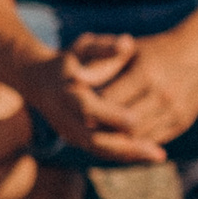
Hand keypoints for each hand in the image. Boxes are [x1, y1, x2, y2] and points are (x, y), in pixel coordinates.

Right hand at [15, 37, 149, 161]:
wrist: (38, 80)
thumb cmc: (68, 59)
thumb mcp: (83, 48)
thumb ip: (104, 47)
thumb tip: (126, 43)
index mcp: (65, 94)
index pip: (88, 109)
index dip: (111, 115)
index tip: (135, 118)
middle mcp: (64, 119)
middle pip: (95, 140)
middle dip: (126, 146)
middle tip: (155, 151)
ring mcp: (70, 133)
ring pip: (100, 150)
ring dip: (129, 154)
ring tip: (159, 155)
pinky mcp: (78, 140)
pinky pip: (102, 151)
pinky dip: (124, 154)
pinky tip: (148, 152)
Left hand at [85, 28, 197, 158]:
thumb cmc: (158, 50)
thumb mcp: (129, 51)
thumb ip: (102, 65)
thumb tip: (73, 79)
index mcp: (146, 73)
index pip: (108, 100)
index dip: (90, 107)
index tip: (75, 108)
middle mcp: (163, 94)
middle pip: (121, 123)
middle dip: (101, 127)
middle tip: (83, 127)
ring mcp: (175, 110)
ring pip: (137, 136)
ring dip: (118, 138)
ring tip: (100, 134)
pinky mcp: (183, 121)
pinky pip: (153, 138)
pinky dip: (136, 141)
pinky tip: (123, 136)